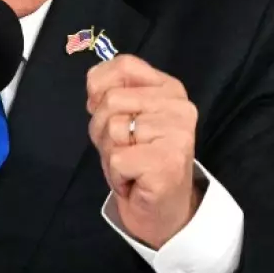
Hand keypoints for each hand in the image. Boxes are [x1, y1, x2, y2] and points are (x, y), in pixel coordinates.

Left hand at [87, 54, 201, 248]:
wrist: (163, 208)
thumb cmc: (139, 159)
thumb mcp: (124, 116)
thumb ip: (111, 93)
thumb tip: (94, 87)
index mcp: (169, 89)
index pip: (124, 65)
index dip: (100, 88)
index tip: (107, 112)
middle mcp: (179, 107)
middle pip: (111, 100)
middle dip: (102, 129)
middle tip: (122, 149)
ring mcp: (176, 134)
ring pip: (112, 129)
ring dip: (109, 153)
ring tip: (129, 164)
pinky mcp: (166, 161)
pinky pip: (115, 158)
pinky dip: (115, 175)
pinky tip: (133, 180)